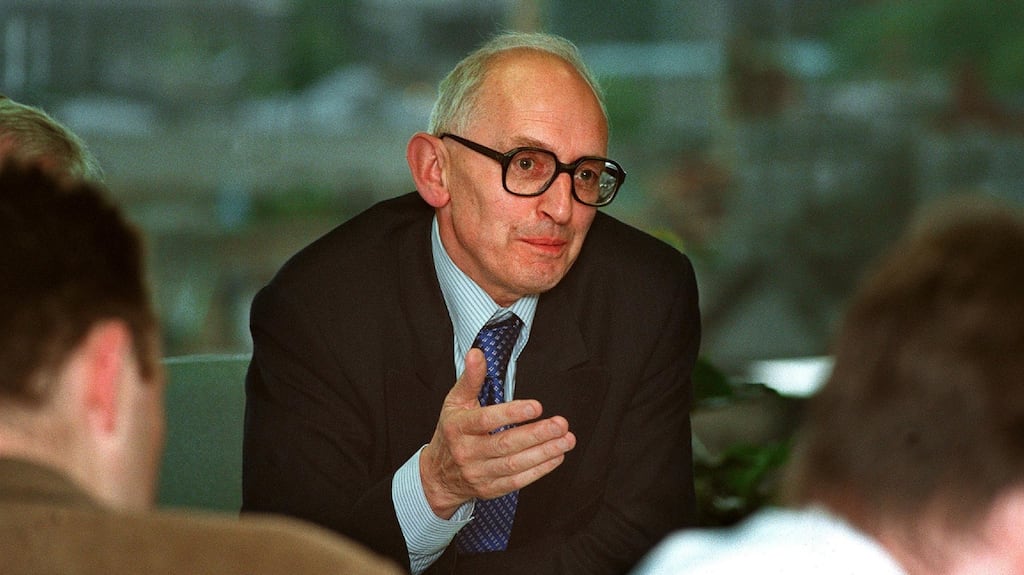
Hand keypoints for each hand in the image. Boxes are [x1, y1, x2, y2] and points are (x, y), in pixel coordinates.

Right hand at [419, 347, 575, 518]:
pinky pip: (518, 480)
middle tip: (561, 424)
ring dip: (544, 452)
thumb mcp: (455, 402)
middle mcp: (467, 452)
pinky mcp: (490, 489)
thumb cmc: (450, 433)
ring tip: (566, 440)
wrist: (437, 476)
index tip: (536, 407)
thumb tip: (478, 353)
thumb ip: (470, 378)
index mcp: (459, 427)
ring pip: (515, 464)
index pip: (486, 420)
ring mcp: (479, 473)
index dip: (512, 414)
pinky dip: (540, 469)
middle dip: (537, 434)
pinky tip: (556, 456)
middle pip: (505, 444)